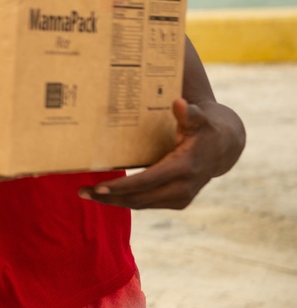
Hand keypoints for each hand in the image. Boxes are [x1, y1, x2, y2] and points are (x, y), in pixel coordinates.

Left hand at [79, 98, 243, 209]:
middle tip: (81, 191)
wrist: (225, 147)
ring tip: (87, 194)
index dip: (122, 186)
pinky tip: (106, 195)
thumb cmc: (205, 128)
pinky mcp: (177, 201)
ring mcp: (181, 197)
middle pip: (140, 198)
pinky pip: (147, 203)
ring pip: (141, 204)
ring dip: (114, 201)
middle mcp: (183, 187)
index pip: (148, 181)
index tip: (98, 186)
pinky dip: (126, 200)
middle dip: (109, 197)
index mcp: (184, 167)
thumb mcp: (199, 118)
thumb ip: (188, 112)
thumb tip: (179, 103)